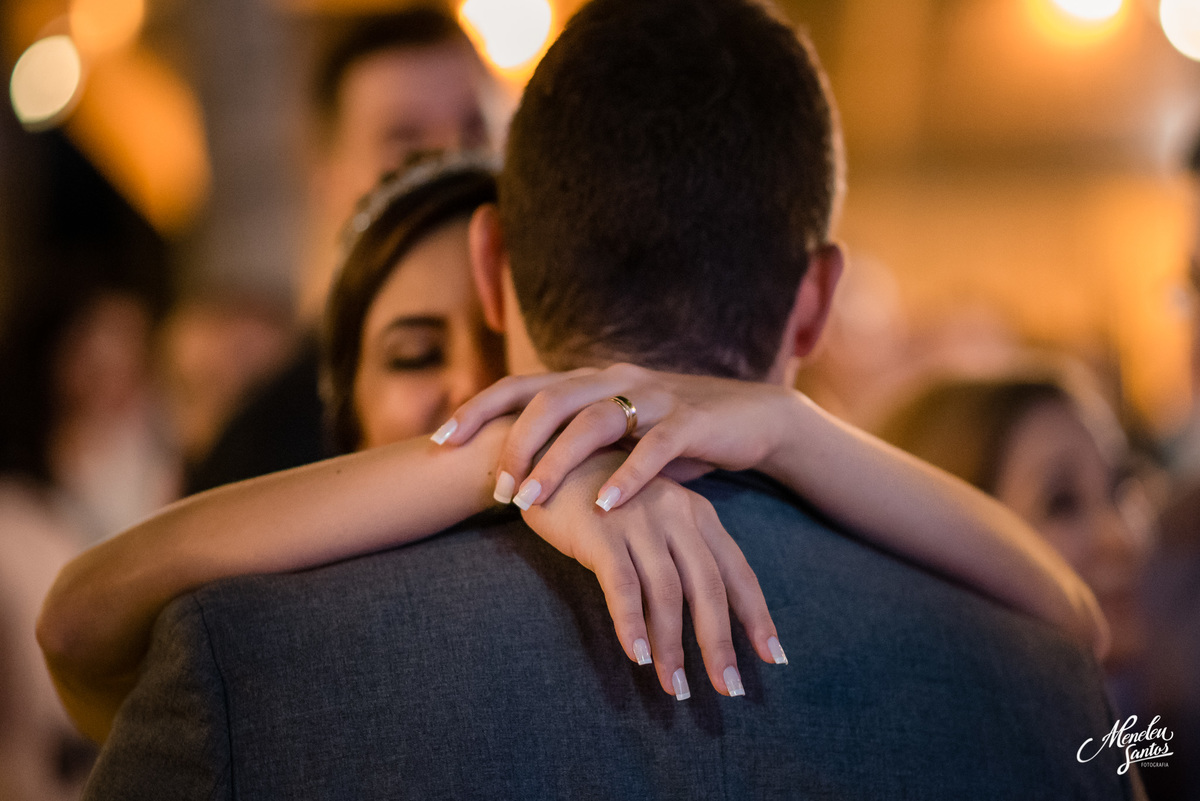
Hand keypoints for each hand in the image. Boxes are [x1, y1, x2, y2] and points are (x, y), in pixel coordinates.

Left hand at [434, 363, 798, 511]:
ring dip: (558, 461)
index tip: (437, 440)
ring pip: (595, 421)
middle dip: (514, 443)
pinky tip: (605, 506)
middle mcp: (615, 378)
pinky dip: (627, 476)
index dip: (477, 407)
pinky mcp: (691, 421)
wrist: (752, 419)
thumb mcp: (616, 435)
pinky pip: (655, 447)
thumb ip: (570, 443)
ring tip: (530, 501)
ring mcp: (654, 396)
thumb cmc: (671, 434)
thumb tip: (507, 469)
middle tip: (493, 488)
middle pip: (550, 398)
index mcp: (590, 379)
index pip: (521, 385)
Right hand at [521, 450, 785, 698]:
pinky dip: (632, 624)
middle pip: (708, 587)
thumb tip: (702, 615)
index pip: (736, 571)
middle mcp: (676, 514)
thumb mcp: (654, 517)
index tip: (772, 658)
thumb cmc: (602, 496)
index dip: (756, 616)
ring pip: (667, 594)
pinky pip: (623, 586)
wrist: (547, 458)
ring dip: (673, 646)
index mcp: (697, 513)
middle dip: (719, 643)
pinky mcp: (601, 531)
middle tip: (729, 689)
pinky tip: (638, 656)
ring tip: (676, 688)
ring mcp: (639, 521)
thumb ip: (679, 553)